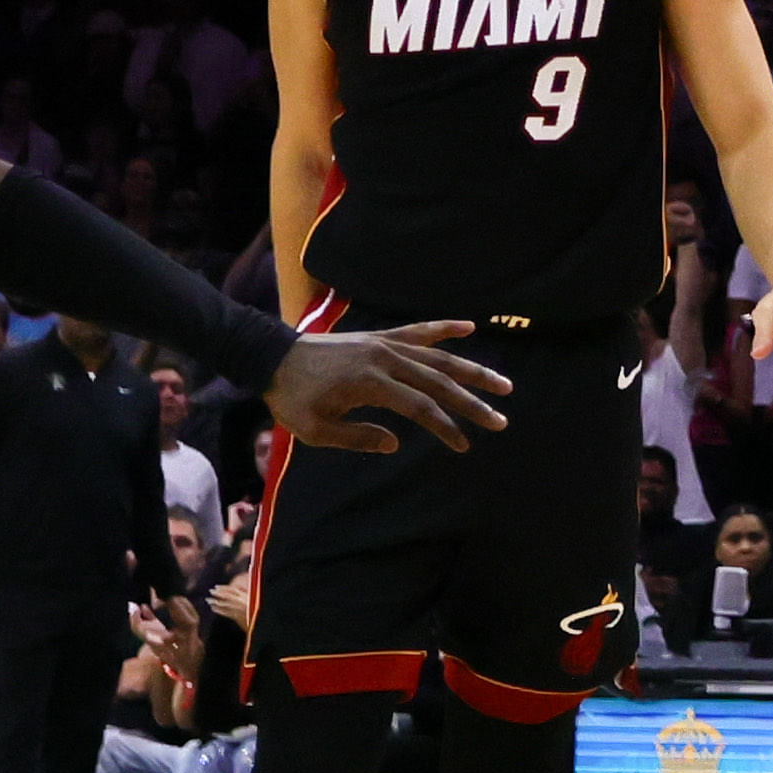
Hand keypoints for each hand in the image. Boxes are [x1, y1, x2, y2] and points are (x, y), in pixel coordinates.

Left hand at [269, 316, 513, 456]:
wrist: (271, 357)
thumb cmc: (291, 398)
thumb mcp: (315, 430)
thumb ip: (357, 437)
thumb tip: (396, 442)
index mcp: (369, 383)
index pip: (419, 406)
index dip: (445, 427)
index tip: (463, 445)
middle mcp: (384, 358)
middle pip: (439, 381)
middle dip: (472, 402)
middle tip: (500, 419)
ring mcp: (384, 343)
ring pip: (438, 355)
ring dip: (472, 369)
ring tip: (502, 383)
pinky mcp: (380, 336)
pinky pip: (418, 330)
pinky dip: (444, 328)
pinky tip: (469, 328)